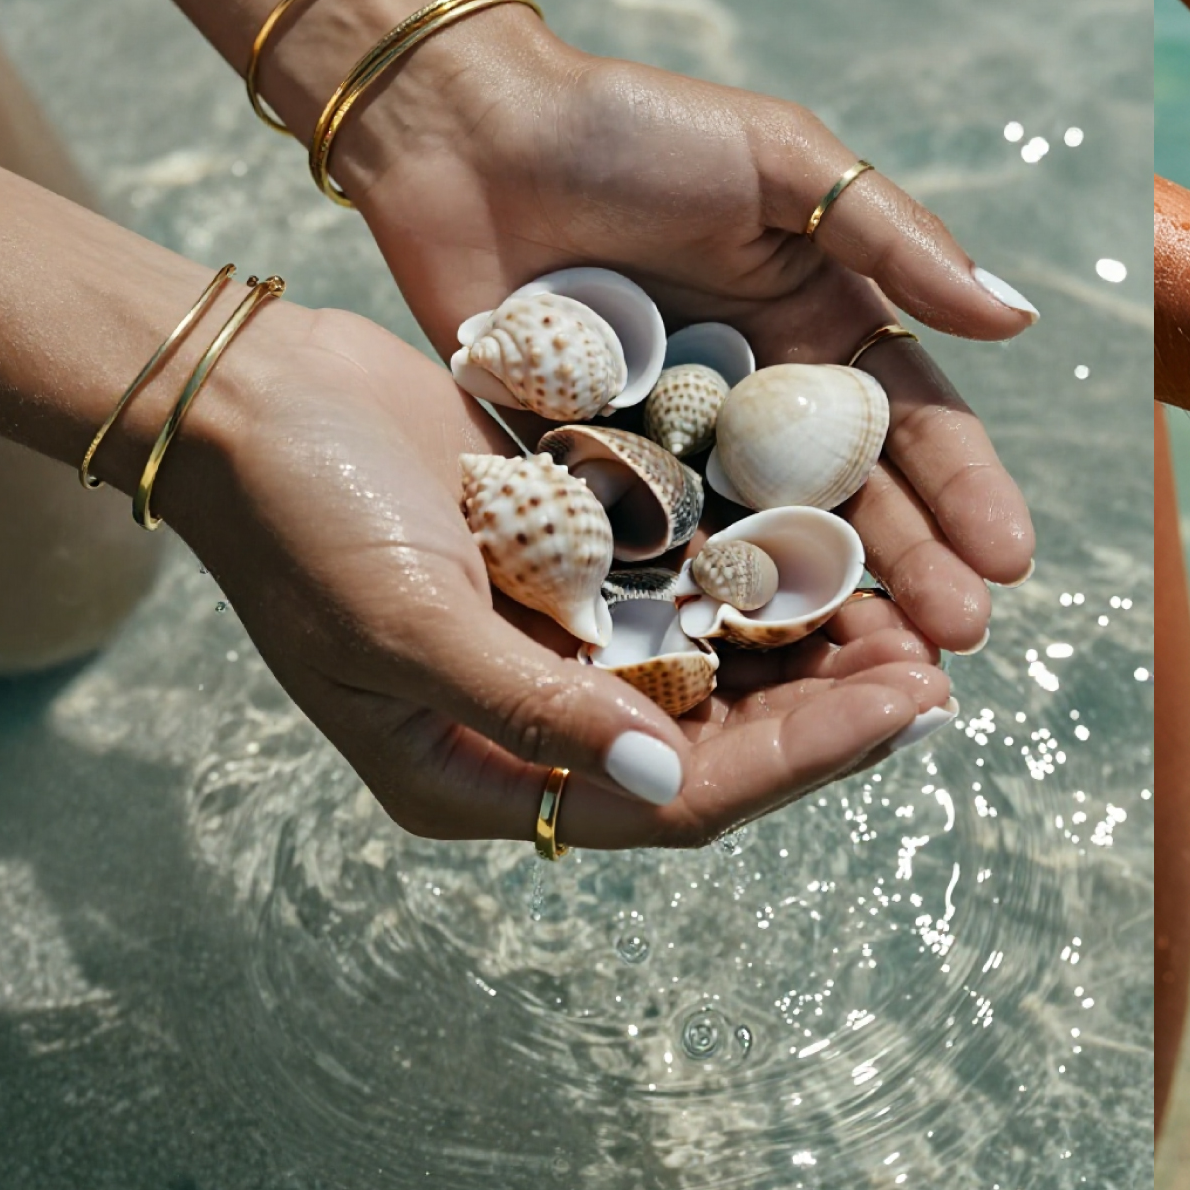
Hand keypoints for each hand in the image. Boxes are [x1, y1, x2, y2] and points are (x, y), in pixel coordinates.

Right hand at [165, 301, 952, 845]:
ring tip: (917, 617)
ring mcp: (563, 637)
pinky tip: (843, 546)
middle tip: (939, 670)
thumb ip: (536, 707)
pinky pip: (693, 584)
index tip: (910, 710)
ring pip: (721, 667)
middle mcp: (537, 719)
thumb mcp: (406, 626)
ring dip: (813, 648)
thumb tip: (666, 781)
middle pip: (720, 742)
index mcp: (482, 774)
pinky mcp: (580, 557)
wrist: (251, 390)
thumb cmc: (299, 519)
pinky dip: (765, 575)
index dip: (802, 759)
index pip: (681, 798)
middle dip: (831, 712)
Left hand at [327, 14, 1037, 653]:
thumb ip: (893, 239)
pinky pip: (652, 548)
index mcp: (822, 325)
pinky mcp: (593, 474)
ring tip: (872, 668)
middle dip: (914, 569)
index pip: (912, 421)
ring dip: (823, 606)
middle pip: (854, 501)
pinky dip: (694, 603)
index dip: (963, 489)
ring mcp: (680, 446)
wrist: (462, 132)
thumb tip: (1017, 319)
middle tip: (958, 636)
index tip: (1006, 556)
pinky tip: (738, 659)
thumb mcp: (782, 160)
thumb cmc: (630, 126)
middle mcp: (763, 399)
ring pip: (766, 541)